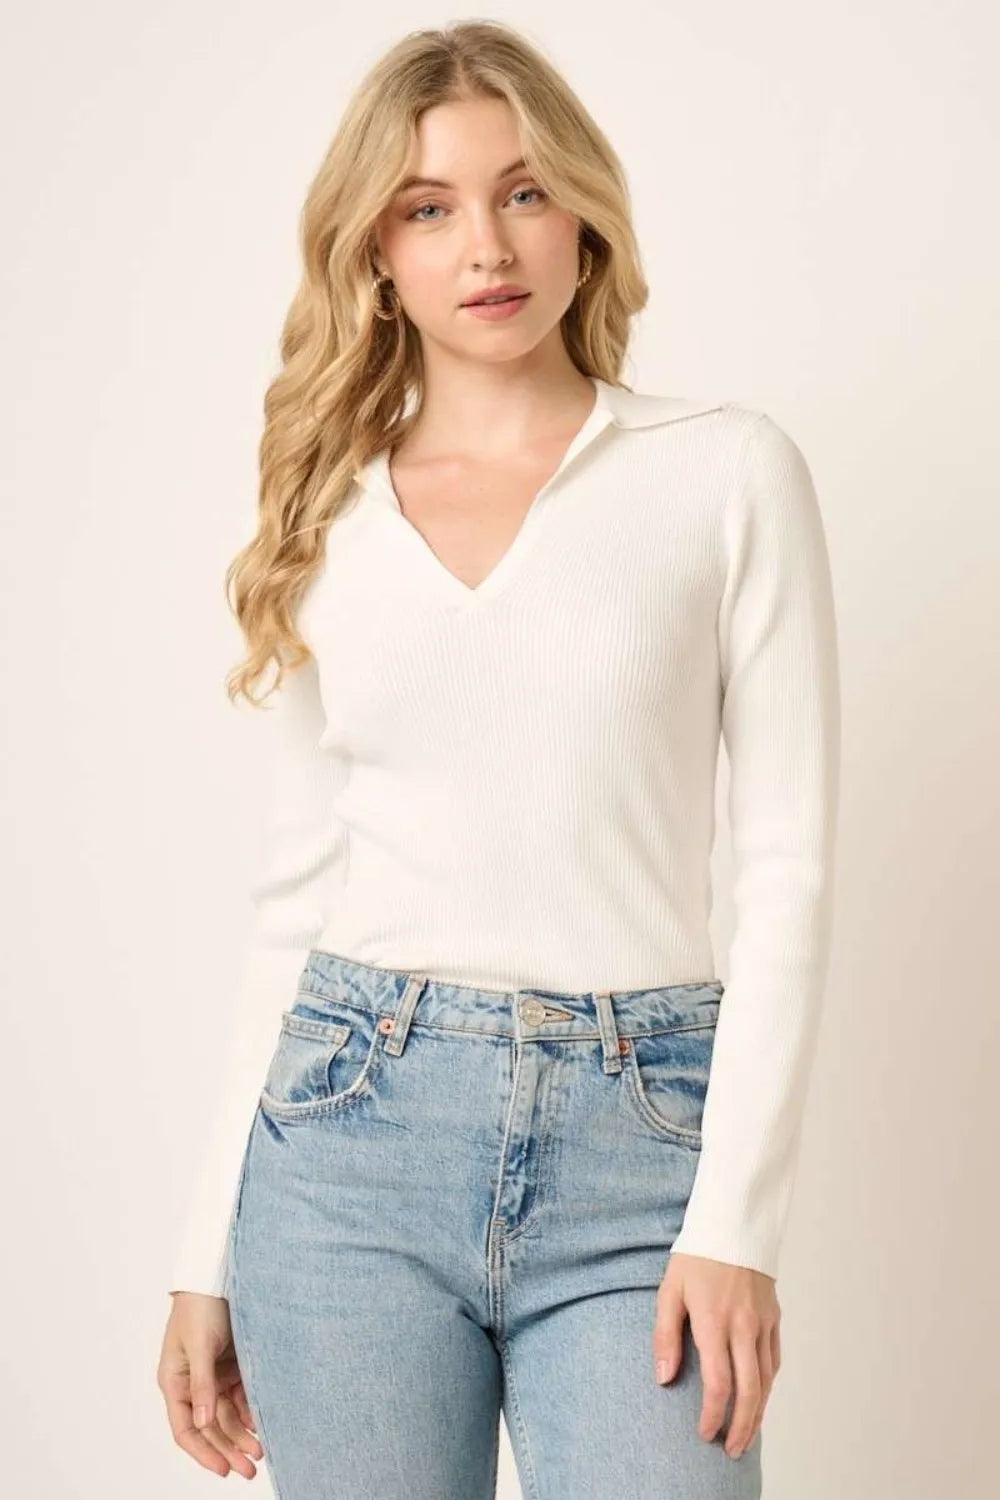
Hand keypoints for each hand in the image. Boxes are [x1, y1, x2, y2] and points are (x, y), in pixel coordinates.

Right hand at [157, 1291, 264, 1477]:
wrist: (216, 1272)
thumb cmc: (199, 1305)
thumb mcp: (200, 1345)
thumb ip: (202, 1384)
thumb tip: (204, 1423)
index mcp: (174, 1382)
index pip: (186, 1429)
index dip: (204, 1452)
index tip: (224, 1469)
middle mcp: (192, 1384)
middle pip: (210, 1428)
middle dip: (229, 1449)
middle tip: (251, 1469)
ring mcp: (212, 1376)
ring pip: (227, 1416)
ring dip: (242, 1434)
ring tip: (261, 1452)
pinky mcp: (230, 1366)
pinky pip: (239, 1397)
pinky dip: (249, 1412)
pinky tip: (262, 1425)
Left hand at [652, 1252, 780, 1458]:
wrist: (734, 1222)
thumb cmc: (696, 1256)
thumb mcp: (670, 1290)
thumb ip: (665, 1336)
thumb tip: (664, 1378)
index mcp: (714, 1322)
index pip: (718, 1383)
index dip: (713, 1415)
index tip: (704, 1433)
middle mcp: (744, 1327)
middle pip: (749, 1391)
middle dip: (741, 1427)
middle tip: (731, 1450)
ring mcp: (763, 1322)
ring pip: (766, 1380)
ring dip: (758, 1413)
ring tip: (747, 1435)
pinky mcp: (774, 1316)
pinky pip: (774, 1360)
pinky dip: (768, 1384)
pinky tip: (760, 1396)